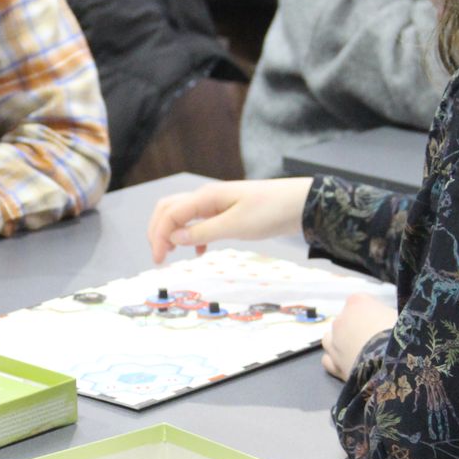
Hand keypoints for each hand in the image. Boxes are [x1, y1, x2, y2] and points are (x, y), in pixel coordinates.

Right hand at [146, 178, 313, 263]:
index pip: (169, 214)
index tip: (159, 260)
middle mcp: (207, 198)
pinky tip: (198, 251)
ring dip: (172, 233)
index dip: (159, 237)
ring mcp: (217, 204)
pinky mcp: (228, 212)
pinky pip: (200, 222)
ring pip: (183, 216)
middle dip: (158, 231)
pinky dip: (193, 236)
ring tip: (172, 254)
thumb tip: (174, 238)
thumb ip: (203, 232)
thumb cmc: (270, 211)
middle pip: (169, 209)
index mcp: (206, 197)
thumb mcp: (235, 225)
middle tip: (159, 256)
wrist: (300, 204)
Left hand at [321, 294, 397, 379]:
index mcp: (357, 302)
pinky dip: (335, 360)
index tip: (383, 321)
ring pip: (330, 338)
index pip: (361, 301)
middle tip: (373, 339)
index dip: (372, 312)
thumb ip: (389, 314)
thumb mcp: (401, 317)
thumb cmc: (399, 336)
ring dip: (340, 341)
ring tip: (356, 351)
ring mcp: (333, 342)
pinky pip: (328, 359)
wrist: (390, 366)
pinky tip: (346, 363)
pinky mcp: (332, 364)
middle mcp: (340, 319)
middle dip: (355, 327)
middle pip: (345, 319)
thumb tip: (389, 318)